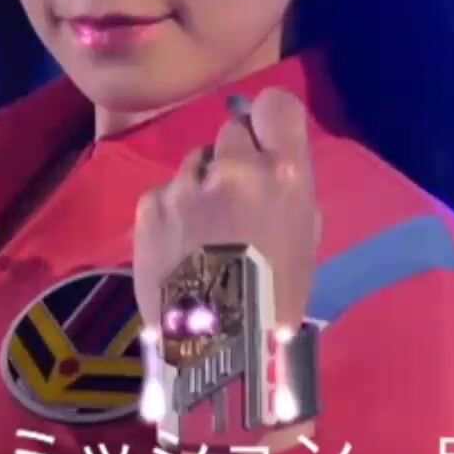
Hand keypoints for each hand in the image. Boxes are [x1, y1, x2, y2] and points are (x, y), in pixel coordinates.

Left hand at [132, 87, 322, 339]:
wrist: (214, 347)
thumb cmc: (276, 300)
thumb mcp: (304, 240)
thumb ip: (286, 190)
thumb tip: (267, 165)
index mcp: (284, 175)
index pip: (277, 105)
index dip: (270, 121)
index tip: (266, 140)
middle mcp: (234, 168)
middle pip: (232, 133)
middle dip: (234, 159)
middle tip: (234, 201)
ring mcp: (185, 186)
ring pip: (195, 162)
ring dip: (200, 185)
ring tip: (203, 233)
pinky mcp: (148, 206)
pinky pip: (165, 193)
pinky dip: (171, 212)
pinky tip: (178, 249)